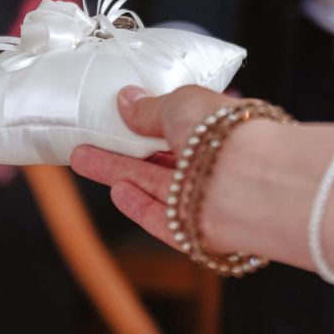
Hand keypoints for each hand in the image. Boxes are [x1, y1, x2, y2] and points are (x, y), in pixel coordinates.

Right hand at [72, 86, 332, 268]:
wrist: (250, 182)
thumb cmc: (224, 133)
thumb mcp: (180, 104)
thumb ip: (150, 108)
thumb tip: (127, 101)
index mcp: (218, 132)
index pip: (179, 129)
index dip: (148, 124)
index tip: (119, 117)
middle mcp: (213, 167)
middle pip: (159, 161)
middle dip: (122, 150)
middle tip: (88, 140)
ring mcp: (203, 201)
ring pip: (153, 187)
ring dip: (118, 173)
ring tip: (82, 158)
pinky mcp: (194, 232)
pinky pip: (161, 219)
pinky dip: (138, 205)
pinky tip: (116, 190)